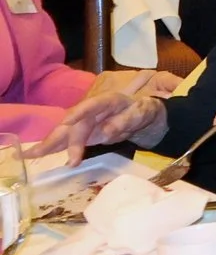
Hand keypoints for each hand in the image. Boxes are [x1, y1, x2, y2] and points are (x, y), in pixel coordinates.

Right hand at [38, 78, 167, 160]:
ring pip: (66, 132)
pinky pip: (67, 140)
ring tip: (32, 154)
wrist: (144, 116)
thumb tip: (106, 132)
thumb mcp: (142, 113)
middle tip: (44, 151)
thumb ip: (125, 121)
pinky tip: (37, 153)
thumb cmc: (144, 111)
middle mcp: (92, 110)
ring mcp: (86, 121)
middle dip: (60, 136)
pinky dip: (53, 147)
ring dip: (50, 143)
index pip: (93, 105)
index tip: (67, 122)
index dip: (79, 113)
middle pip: (75, 123)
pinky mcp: (83, 133)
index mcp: (109, 100)